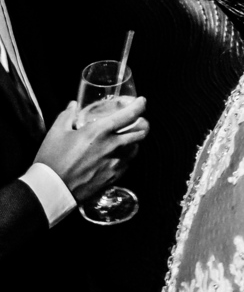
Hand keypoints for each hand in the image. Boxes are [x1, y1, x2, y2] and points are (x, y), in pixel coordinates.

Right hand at [34, 98, 148, 201]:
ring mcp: (117, 162)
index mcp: (100, 131)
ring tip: (126, 138)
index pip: (130, 114)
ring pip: (137, 147)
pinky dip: (126, 155)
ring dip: (134, 140)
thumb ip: (67, 116)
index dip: (140, 105)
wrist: (53, 190)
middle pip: (142, 131)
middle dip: (143, 123)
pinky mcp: (115, 176)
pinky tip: (117, 155)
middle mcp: (114, 145)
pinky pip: (128, 162)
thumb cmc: (53, 160)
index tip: (141, 101)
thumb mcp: (56, 133)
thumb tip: (73, 105)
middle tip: (137, 120)